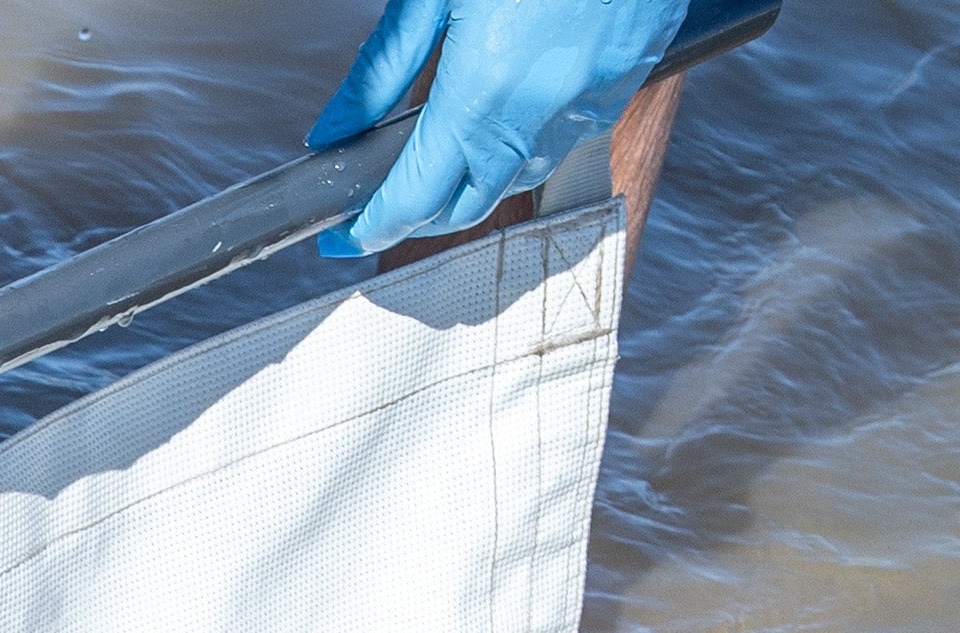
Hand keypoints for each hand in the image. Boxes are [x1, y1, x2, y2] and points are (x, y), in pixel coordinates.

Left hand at [310, 0, 686, 254]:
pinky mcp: (625, 80)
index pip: (414, 199)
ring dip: (478, 180)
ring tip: (442, 157)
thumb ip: (380, 69)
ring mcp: (591, 101)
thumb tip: (334, 131)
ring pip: (523, 175)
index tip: (342, 238)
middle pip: (469, 205)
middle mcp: (540, 112)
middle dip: (420, 216)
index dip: (370, 229)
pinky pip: (569, 136)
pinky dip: (531, 139)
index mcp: (481, 91)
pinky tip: (511, 109)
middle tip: (382, 202)